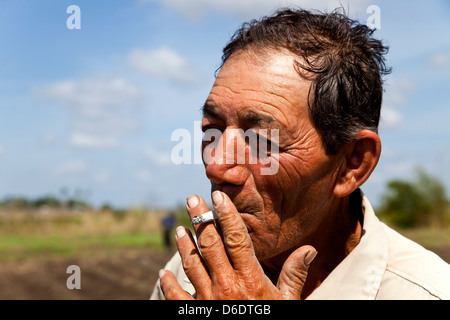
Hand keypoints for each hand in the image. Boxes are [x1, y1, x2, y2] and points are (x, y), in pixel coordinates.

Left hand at [159, 191, 316, 299]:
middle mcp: (227, 284)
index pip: (237, 238)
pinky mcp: (195, 313)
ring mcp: (208, 299)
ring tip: (180, 229)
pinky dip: (169, 284)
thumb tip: (309, 249)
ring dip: (184, 245)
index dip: (227, 216)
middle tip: (191, 199)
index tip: (219, 197)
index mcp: (250, 278)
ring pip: (192, 264)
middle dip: (200, 219)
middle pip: (210, 244)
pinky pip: (177, 296)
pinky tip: (164, 273)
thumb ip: (294, 274)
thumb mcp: (287, 302)